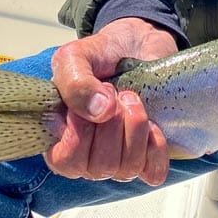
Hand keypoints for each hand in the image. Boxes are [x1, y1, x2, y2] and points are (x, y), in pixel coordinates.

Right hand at [46, 17, 177, 184]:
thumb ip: (75, 82)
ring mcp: (119, 158)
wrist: (137, 45)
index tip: (93, 99)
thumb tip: (99, 111)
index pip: (65, 161)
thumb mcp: (75, 57)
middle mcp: (87, 155)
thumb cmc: (101, 55)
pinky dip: (156, 147)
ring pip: (127, 169)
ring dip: (135, 128)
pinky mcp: (148, 155)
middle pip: (100, 167)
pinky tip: (153, 123)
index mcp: (61, 138)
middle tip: (116, 92)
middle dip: (112, 124)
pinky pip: (154, 171)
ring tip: (133, 99)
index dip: (80, 132)